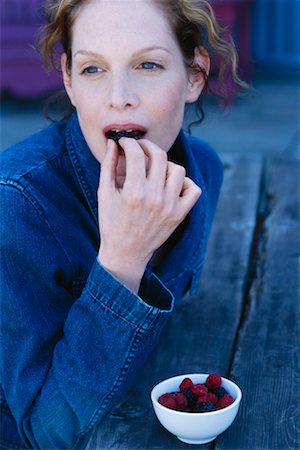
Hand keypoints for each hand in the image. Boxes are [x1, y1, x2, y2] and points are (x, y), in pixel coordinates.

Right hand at [97, 138, 200, 291]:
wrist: (126, 253)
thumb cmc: (111, 224)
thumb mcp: (104, 194)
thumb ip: (108, 166)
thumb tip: (113, 143)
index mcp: (134, 192)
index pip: (136, 153)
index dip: (129, 142)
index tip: (125, 143)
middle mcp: (155, 197)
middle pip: (160, 156)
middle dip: (147, 146)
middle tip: (140, 149)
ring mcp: (170, 206)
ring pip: (178, 170)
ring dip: (166, 164)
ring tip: (155, 169)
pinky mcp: (180, 214)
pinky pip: (193, 190)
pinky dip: (185, 183)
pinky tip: (171, 184)